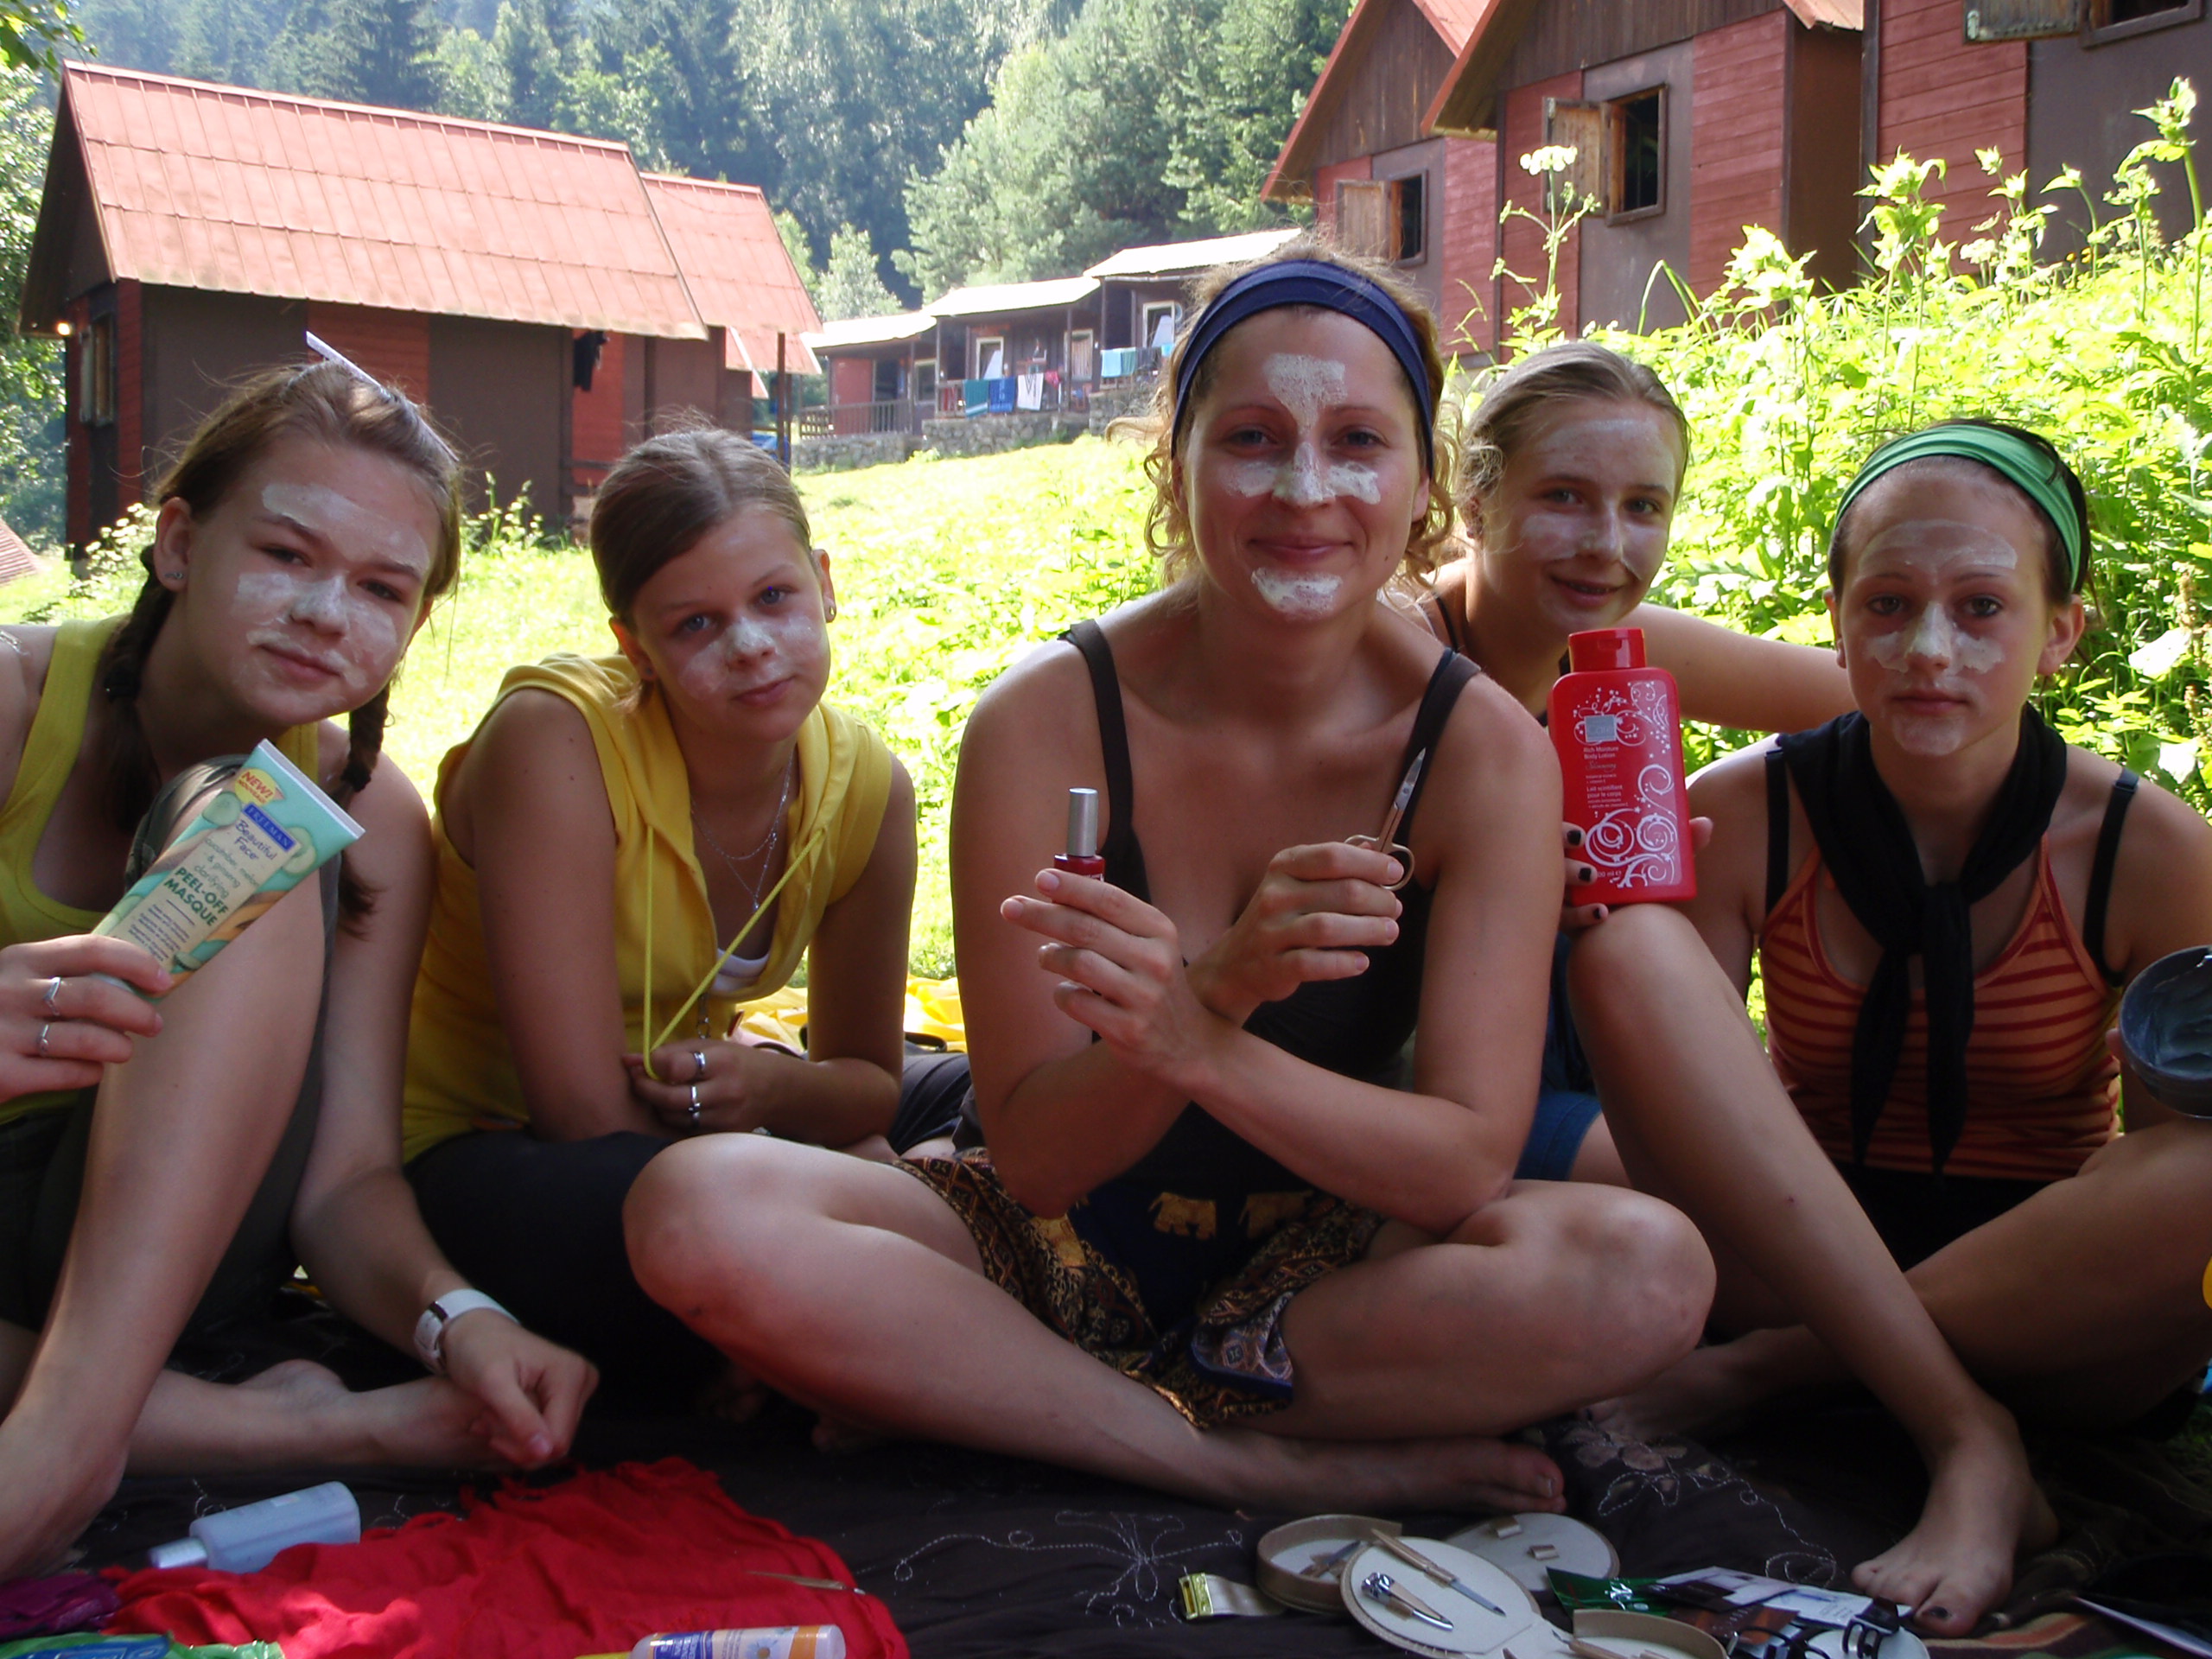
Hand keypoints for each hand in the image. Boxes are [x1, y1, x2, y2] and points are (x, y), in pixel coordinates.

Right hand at [0, 936, 170, 1098]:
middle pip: (96, 997)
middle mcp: (11, 992)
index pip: (91, 949)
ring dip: (118, 1046)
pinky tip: (92, 1070)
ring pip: (87, 1039)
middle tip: (154, 1024)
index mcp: (21, 960)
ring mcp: (4, 1033)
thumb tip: (137, 977)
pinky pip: (68, 1074)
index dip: (136, 962)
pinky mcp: (3, 1073)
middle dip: (137, 1012)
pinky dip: (90, 1073)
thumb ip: (62, 972)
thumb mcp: (17, 979)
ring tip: (123, 1050)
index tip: (163, 981)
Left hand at [437, 1308, 596, 1466]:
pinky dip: (519, 1432)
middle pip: (556, 1442)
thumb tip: (546, 1453)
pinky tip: (499, 1417)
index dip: (521, 1449)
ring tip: (488, 1418)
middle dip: (516, 1442)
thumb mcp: (492, 1383)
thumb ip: (519, 1417)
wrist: (474, 1330)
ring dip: (515, 1439)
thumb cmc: (479, 1349)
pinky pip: (548, 1431)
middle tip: (484, 1423)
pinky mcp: (567, 1396)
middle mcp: (584, 1380)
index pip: (557, 1439)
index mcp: (571, 1374)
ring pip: (551, 1440)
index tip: (486, 1433)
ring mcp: (578, 1388)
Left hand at [623, 1038, 775, 1136]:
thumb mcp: (710, 1047)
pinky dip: (676, 1120)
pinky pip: (687, 1131)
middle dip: (646, 1090)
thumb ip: (670, 1053)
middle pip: (671, 1099)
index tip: (641, 1064)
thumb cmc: (736, 1062)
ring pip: (675, 1119)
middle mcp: (726, 1092)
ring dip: (660, 1107)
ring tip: (662, 1094)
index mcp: (722, 1062)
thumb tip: (627, 1061)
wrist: (776, 1090)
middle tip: (638, 1081)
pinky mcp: (724, 1136)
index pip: (676, 1067)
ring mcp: (726, 1118)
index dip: (651, 1067)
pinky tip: (679, 1110)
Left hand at [1001, 867, 1226, 1089]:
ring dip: (1050, 957)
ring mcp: (1143, 997)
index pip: (1110, 900)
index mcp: (1160, 930)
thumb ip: (1111, 919)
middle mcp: (1155, 960)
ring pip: (1077, 963)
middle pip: (1085, 929)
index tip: (1040, 878)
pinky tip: (1066, 992)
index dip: (1072, 887)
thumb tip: (1056, 891)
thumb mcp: (1149, 944)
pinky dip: (1061, 993)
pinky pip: (1075, 1002)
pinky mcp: (1128, 1029)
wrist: (1188, 1043)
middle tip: (1010, 908)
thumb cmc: (1154, 983)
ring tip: (1045, 957)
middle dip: (1040, 915)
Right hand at [1187, 842, 1402, 1023]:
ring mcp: (1271, 931)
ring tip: (1389, 932)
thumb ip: (1333, 866)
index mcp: (1284, 867)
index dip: (1370, 863)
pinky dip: (1343, 963)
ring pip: (1329, 927)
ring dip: (1368, 930)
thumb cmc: (1279, 918)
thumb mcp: (1298, 883)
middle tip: (1395, 909)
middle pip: (1342, 892)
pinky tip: (1362, 962)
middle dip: (1378, 900)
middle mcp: (1275, 895)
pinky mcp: (1274, 965)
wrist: (1235, 963)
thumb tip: (1373, 848)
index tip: (1394, 873)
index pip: (1333, 856)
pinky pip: (1314, 963)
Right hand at [1561, 818, 1711, 930]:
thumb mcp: (1656, 863)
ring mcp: (1559, 893)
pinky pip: (1565, 918)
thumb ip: (1680, 845)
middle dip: (1559, 838)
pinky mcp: (1564, 920)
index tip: (1577, 814)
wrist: (1631, 930)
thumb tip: (1705, 824)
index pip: (1559, 820)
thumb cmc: (1638, 886)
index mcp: (1578, 841)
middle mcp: (1562, 864)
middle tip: (1579, 835)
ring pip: (1551, 880)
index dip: (1561, 815)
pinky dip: (1582, 914)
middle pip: (1548, 845)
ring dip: (1569, 873)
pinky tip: (1602, 912)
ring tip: (1592, 874)